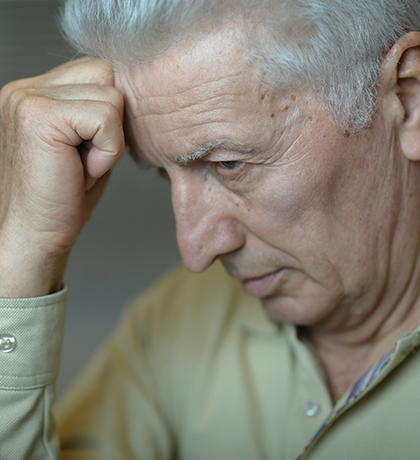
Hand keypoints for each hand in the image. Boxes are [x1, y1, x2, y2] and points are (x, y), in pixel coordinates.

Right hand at [0, 57, 124, 296]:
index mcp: (35, 92)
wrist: (35, 235)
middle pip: (107, 75)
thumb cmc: (62, 197)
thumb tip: (130, 93)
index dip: (108, 113)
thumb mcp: (84, 145)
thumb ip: (98, 112)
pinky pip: (107, 119)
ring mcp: (29, 98)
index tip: (88, 150)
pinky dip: (107, 152)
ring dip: (108, 141)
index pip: (97, 71)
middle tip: (83, 159)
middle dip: (110, 123)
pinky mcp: (40, 115)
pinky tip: (80, 172)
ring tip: (79, 166)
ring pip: (112, 97)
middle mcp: (26, 88)